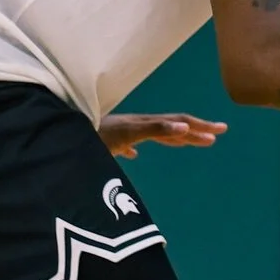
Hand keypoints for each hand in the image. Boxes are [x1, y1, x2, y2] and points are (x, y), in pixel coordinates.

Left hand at [98, 113, 227, 157]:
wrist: (58, 132)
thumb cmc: (91, 136)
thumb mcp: (126, 134)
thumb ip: (156, 130)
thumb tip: (184, 129)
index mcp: (142, 125)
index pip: (177, 124)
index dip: (200, 127)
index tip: (221, 132)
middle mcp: (134, 125)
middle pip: (170, 127)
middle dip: (195, 131)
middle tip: (218, 134)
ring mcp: (120, 132)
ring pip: (152, 134)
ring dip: (174, 137)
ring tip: (188, 141)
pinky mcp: (105, 141)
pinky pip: (128, 143)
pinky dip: (140, 148)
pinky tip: (134, 154)